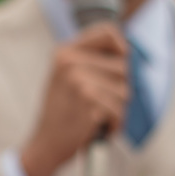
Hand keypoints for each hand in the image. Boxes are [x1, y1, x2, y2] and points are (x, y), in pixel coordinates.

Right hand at [19, 22, 128, 175]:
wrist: (46, 144)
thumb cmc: (63, 111)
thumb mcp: (67, 77)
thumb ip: (91, 60)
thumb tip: (128, 51)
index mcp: (65, 52)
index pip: (109, 32)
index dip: (122, 48)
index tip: (120, 62)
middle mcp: (70, 63)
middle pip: (123, 66)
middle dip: (120, 88)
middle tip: (99, 103)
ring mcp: (79, 82)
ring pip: (125, 91)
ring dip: (117, 109)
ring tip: (96, 116)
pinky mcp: (89, 104)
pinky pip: (119, 111)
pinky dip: (114, 124)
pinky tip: (97, 128)